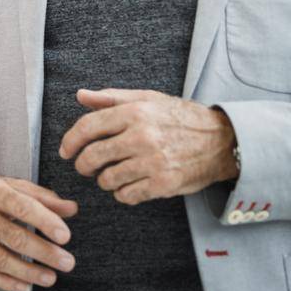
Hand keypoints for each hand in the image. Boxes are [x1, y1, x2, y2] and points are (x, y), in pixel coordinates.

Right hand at [0, 173, 76, 290]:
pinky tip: (25, 285)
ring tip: (50, 278)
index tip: (66, 237)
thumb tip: (72, 209)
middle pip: (13, 237)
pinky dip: (6, 283)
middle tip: (67, 263)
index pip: (22, 207)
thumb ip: (43, 198)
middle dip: (44, 252)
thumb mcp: (13, 187)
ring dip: (28, 272)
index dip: (45, 222)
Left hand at [61, 88, 237, 204]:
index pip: (88, 127)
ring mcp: (153, 162)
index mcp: (135, 112)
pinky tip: (128, 185)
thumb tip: (80, 95)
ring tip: (111, 175)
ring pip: (107, 179)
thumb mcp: (149, 100)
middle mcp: (142, 137)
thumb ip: (112, 98)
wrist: (224, 141)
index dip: (70, 141)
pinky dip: (122, 193)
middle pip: (92, 157)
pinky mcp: (163, 184)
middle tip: (85, 167)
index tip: (65, 151)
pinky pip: (126, 195)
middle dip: (83, 165)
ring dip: (104, 180)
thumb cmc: (181, 118)